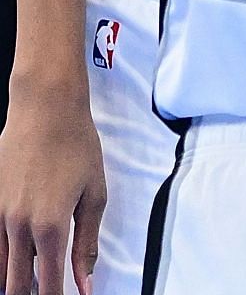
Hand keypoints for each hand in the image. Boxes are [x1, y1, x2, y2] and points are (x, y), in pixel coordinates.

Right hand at [0, 76, 106, 294]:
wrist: (45, 110)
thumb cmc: (77, 147)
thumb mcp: (94, 195)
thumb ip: (87, 243)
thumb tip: (86, 281)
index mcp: (50, 226)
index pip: (48, 282)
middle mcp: (17, 226)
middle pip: (16, 282)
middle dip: (29, 294)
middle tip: (45, 294)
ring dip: (12, 281)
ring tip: (28, 286)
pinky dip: (1, 259)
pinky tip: (13, 265)